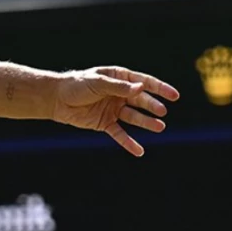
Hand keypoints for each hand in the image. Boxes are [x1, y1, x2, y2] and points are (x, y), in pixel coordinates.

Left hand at [50, 66, 179, 156]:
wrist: (56, 99)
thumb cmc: (76, 85)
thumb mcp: (97, 83)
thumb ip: (118, 87)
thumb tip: (140, 88)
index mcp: (119, 78)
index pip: (143, 83)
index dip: (160, 89)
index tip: (174, 96)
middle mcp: (119, 94)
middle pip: (141, 101)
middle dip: (152, 106)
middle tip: (162, 112)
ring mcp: (113, 109)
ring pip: (134, 117)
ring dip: (146, 122)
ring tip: (159, 127)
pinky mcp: (105, 123)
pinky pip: (120, 134)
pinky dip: (129, 143)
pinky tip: (139, 152)